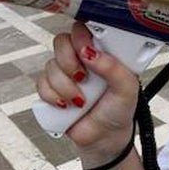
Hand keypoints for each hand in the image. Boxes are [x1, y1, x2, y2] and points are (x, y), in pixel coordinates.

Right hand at [35, 22, 139, 161]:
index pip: (84, 29)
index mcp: (101, 52)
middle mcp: (81, 59)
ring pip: (50, 65)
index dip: (80, 36)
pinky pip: (41, 84)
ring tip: (80, 101)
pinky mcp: (52, 89)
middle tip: (82, 78)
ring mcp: (65, 74)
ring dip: (65, 86)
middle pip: (61, 42)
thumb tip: (91, 53)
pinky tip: (66, 106)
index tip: (86, 51)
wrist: (104, 140)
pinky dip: (53, 97)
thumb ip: (114, 68)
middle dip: (69, 62)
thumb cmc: (119, 111)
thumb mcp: (128, 89)